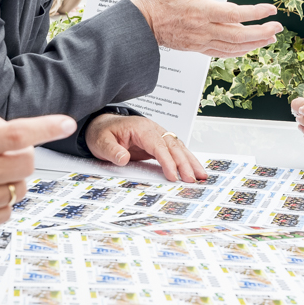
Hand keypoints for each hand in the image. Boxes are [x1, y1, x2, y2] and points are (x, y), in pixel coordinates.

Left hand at [86, 112, 207, 182]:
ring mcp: (157, 135)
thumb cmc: (103, 132)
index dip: (167, 161)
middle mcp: (153, 129)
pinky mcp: (158, 143)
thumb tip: (123, 159)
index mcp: (141, 128)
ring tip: (202, 176)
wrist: (102, 125)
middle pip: (173, 145)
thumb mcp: (101, 142)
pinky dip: (186, 160)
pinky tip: (193, 169)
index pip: (158, 145)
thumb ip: (112, 150)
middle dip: (185, 163)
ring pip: (178, 147)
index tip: (173, 175)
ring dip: (190, 161)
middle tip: (193, 179)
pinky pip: (175, 151)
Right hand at [131, 0, 281, 56]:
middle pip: (239, 34)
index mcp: (200, 10)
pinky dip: (238, 52)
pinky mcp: (197, 48)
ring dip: (254, 43)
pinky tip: (248, 48)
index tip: (271, 9)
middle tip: (278, 27)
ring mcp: (200, 41)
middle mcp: (203, 29)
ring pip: (233, 47)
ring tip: (270, 38)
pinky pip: (222, 53)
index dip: (255, 13)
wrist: (138, 24)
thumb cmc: (154, 0)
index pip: (234, 14)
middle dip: (262, 31)